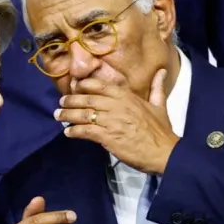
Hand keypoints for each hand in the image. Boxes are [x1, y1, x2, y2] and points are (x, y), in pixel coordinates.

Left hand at [55, 69, 178, 173]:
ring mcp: (111, 120)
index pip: (100, 86)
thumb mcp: (160, 105)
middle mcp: (117, 105)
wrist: (165, 152)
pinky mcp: (108, 137)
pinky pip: (86, 131)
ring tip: (58, 116)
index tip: (74, 87)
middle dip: (71, 100)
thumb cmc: (161, 131)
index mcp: (127, 96)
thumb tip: (161, 71)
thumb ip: (157, 88)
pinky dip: (74, 131)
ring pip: (84, 114)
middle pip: (88, 99)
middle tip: (60, 103)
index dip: (84, 85)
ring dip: (68, 115)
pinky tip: (68, 133)